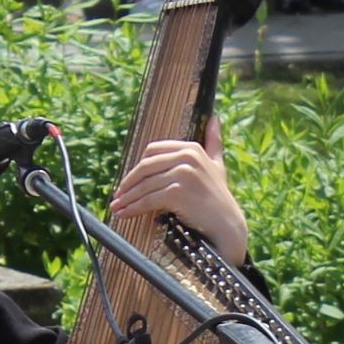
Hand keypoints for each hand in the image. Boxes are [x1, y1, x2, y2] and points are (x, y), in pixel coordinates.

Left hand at [107, 135, 250, 266]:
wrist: (226, 225)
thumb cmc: (219, 197)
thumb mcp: (217, 164)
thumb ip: (213, 142)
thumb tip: (214, 119)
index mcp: (191, 148)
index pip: (152, 150)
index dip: (137, 167)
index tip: (129, 180)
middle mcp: (187, 157)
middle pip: (145, 167)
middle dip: (128, 183)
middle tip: (118, 196)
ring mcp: (183, 174)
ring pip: (145, 186)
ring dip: (128, 199)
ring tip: (117, 208)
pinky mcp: (177, 192)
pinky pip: (148, 200)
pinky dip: (134, 208)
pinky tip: (126, 214)